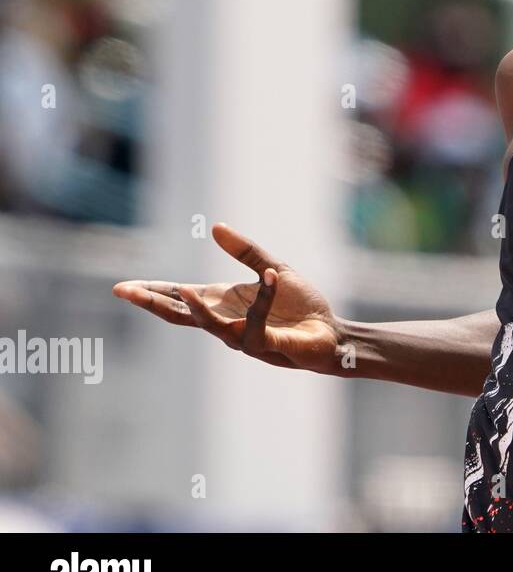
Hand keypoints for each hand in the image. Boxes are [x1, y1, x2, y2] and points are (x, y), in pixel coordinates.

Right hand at [113, 223, 343, 374]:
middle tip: (124, 291)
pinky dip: (263, 302)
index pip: (180, 299)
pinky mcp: (269, 344)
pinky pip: (259, 324)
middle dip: (154, 303)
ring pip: (213, 326)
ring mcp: (245, 336)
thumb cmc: (301, 307)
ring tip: (181, 290)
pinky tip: (267, 279)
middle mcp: (228, 322)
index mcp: (224, 304)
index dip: (153, 293)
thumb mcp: (274, 269)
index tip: (123, 287)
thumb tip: (215, 227)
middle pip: (182, 314)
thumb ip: (247, 251)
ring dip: (198, 309)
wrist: (330, 332)